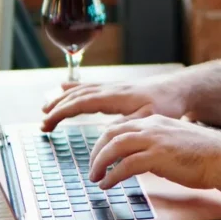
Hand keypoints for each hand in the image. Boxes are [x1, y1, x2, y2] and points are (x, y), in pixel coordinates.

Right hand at [40, 77, 186, 131]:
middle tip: (42, 122)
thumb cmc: (167, 104)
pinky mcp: (116, 89)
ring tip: (45, 107)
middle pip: (77, 96)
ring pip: (82, 90)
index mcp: (115, 97)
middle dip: (57, 108)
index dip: (62, 113)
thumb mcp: (150, 117)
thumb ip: (128, 124)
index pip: (81, 103)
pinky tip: (64, 88)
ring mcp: (113, 87)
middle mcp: (111, 89)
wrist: (178, 89)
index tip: (46, 124)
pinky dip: (74, 88)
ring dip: (62, 98)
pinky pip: (89, 87)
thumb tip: (106, 132)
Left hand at [88, 114, 220, 190]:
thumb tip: (140, 160)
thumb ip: (156, 145)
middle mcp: (151, 126)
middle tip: (92, 168)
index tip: (99, 155)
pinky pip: (125, 165)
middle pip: (111, 133)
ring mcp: (154, 140)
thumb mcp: (175, 142)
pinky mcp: (157, 156)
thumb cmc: (203, 154)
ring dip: (100, 163)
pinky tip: (108, 184)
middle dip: (96, 151)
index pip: (120, 126)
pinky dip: (112, 176)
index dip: (105, 141)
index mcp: (155, 121)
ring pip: (114, 146)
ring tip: (95, 177)